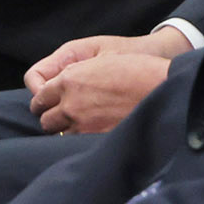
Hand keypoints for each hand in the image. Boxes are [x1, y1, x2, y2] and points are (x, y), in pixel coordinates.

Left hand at [26, 31, 186, 133]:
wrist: (164, 86)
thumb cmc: (134, 67)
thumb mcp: (96, 59)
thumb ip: (71, 73)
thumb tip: (57, 84)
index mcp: (67, 81)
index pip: (39, 98)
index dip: (41, 101)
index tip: (45, 104)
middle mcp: (71, 105)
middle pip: (45, 120)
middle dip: (50, 117)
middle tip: (59, 116)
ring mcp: (86, 124)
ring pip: (61, 134)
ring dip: (65, 130)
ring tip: (77, 126)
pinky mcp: (101, 139)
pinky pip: (80, 144)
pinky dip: (81, 140)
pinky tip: (90, 134)